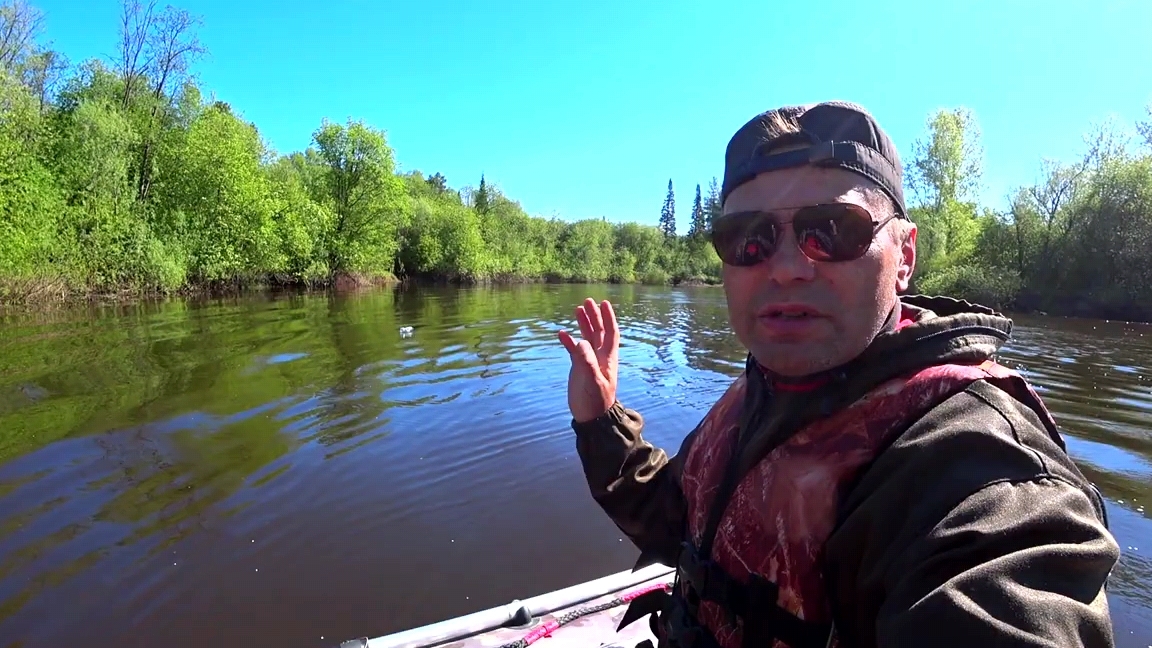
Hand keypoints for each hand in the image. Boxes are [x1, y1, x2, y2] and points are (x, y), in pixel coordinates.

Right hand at [558, 298, 619, 422]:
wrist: (591, 418)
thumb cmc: (595, 401)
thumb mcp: (592, 381)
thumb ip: (586, 361)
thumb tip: (580, 341)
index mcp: (607, 358)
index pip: (610, 332)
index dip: (608, 317)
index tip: (603, 303)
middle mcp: (599, 357)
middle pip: (598, 331)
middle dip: (594, 316)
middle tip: (587, 301)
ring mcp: (589, 361)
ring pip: (587, 338)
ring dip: (584, 324)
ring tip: (577, 309)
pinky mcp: (579, 368)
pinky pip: (574, 350)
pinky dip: (568, 341)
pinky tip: (561, 333)